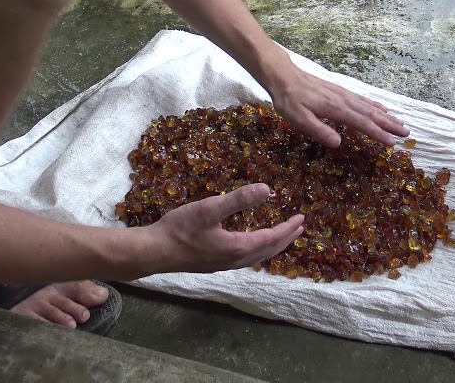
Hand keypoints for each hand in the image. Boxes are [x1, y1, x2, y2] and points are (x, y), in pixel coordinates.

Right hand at [148, 183, 303, 273]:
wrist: (153, 252)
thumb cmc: (180, 229)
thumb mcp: (209, 209)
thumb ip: (238, 200)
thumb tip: (267, 189)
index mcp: (238, 247)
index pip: (271, 238)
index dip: (288, 228)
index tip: (301, 219)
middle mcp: (234, 260)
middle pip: (268, 251)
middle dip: (285, 239)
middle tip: (299, 228)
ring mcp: (223, 265)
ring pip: (256, 257)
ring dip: (272, 246)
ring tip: (280, 236)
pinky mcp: (212, 264)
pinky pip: (245, 258)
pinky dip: (257, 250)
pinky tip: (249, 244)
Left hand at [266, 66, 409, 146]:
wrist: (285, 76)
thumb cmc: (289, 100)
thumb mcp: (299, 119)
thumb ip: (319, 130)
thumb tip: (339, 143)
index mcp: (336, 108)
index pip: (362, 123)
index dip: (378, 134)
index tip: (392, 143)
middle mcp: (344, 100)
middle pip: (371, 114)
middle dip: (389, 124)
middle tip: (406, 133)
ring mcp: (344, 94)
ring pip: (370, 106)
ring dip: (386, 116)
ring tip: (400, 123)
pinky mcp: (341, 91)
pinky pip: (363, 99)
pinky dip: (376, 105)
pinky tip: (382, 108)